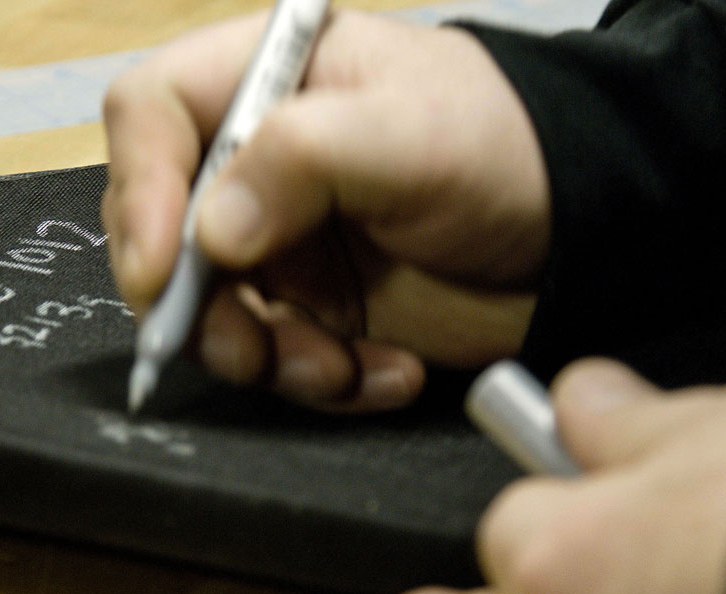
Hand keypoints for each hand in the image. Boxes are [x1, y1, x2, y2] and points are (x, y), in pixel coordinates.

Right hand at [101, 10, 549, 411]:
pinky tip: (388, 374)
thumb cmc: (506, 145)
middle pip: (162, 230)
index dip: (138, 189)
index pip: (151, 113)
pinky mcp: (315, 306)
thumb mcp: (412, 133)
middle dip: (199, 306)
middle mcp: (254, 161)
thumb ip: (304, 160)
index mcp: (264, 80)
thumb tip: (209, 231)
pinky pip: (279, 358)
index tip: (163, 271)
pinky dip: (323, 381)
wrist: (586, 222)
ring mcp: (280, 240)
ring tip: (339, 369)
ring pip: (211, 312)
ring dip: (266, 357)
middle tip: (254, 351)